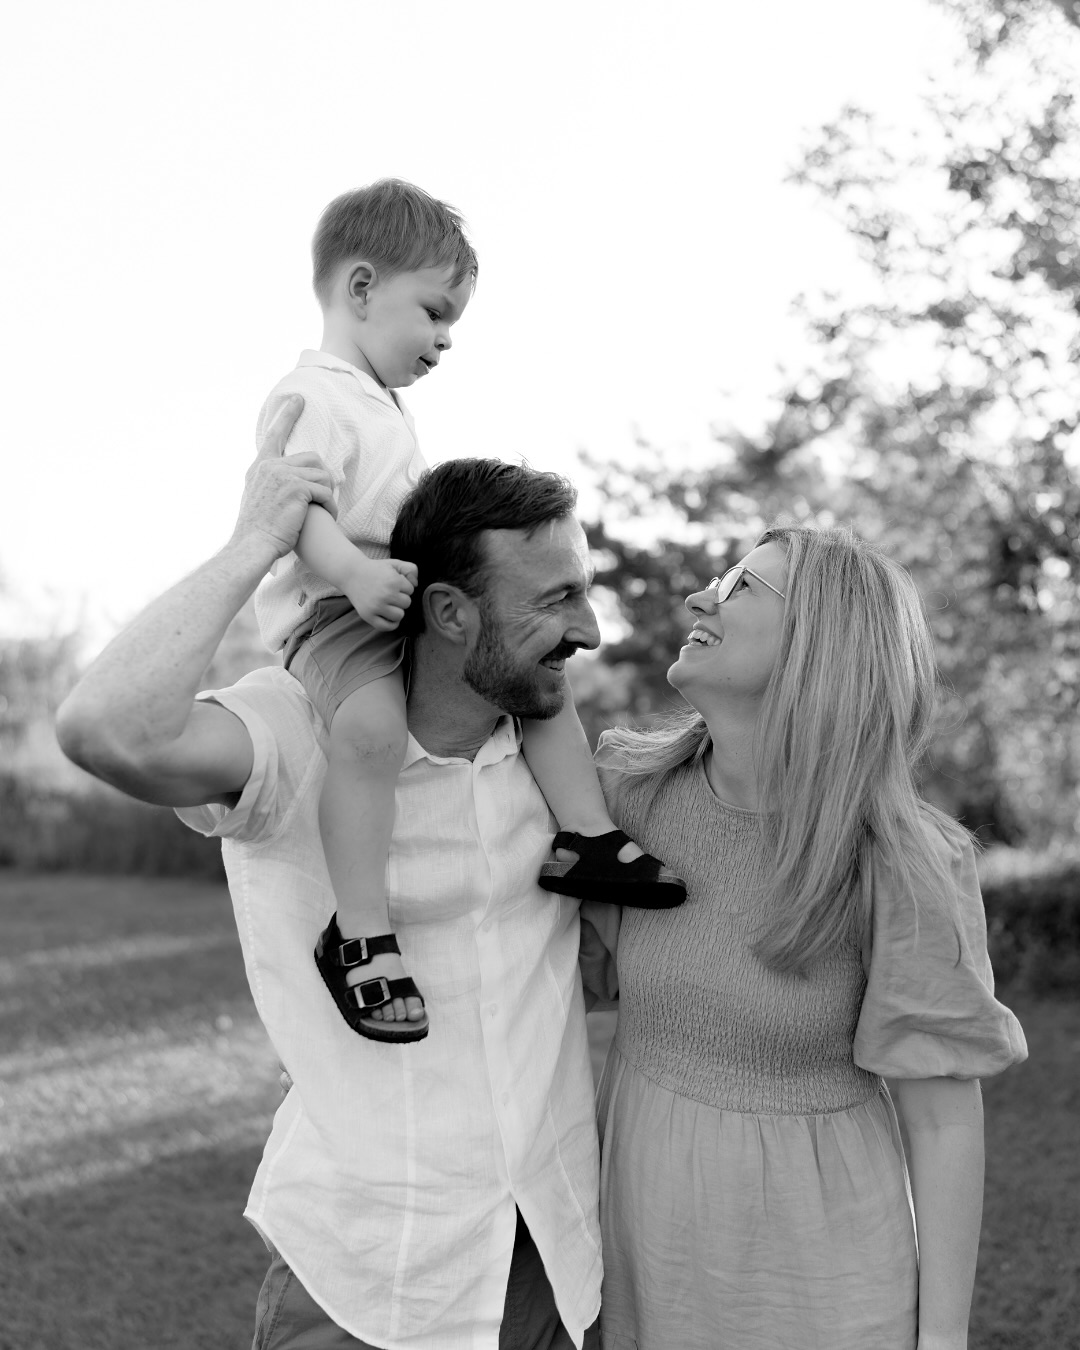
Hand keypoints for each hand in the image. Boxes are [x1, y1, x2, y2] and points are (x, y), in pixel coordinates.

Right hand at [230, 396, 336, 560]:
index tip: (298, 399)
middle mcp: (269, 466)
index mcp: (260, 467)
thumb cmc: (258, 531)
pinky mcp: (297, 488)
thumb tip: (289, 481)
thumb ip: (270, 483)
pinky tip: (328, 516)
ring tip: (325, 511)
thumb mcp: (258, 499)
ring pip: (321, 475)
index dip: (287, 415)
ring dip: (328, 495)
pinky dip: (330, 506)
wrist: (252, 545)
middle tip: (325, 498)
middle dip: (323, 479)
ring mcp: (283, 475)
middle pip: (312, 458)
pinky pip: (325, 491)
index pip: (274, 435)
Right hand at [347, 557, 418, 630]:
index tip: (393, 583)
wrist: (351, 574)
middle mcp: (385, 594)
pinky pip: (387, 627)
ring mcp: (376, 606)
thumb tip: (416, 585)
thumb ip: (411, 569)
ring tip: (389, 603)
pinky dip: (392, 624)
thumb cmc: (376, 570)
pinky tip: (389, 616)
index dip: (403, 586)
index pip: (411, 589)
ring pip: (399, 615)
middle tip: (390, 593)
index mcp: (393, 581)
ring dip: (397, 610)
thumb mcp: (394, 564)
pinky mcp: (368, 616)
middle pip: (407, 603)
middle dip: (400, 597)